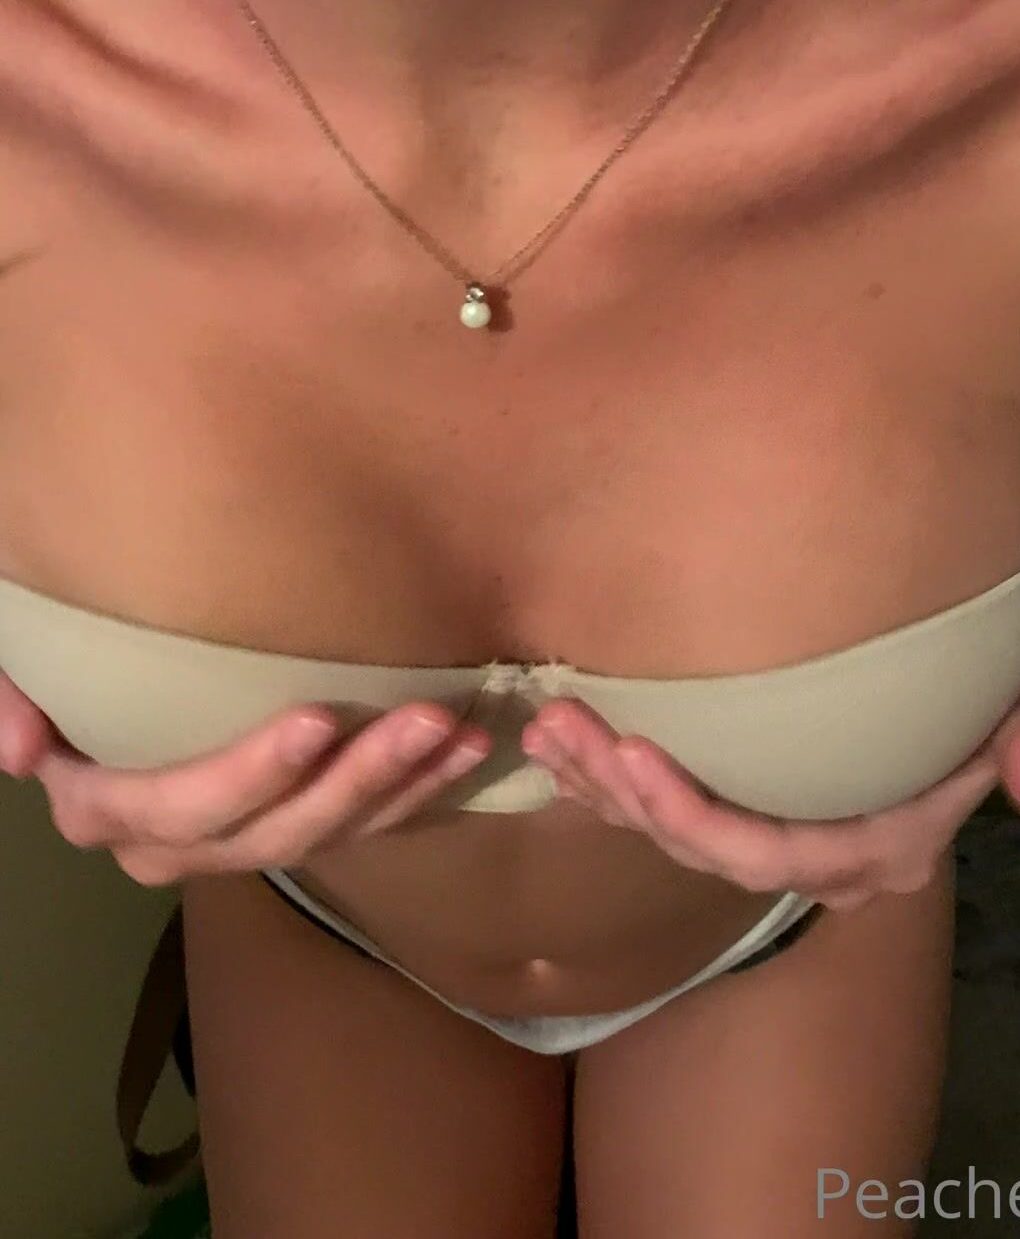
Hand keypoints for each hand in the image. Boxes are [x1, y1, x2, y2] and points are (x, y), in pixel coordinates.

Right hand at [0, 671, 490, 883]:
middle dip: (358, 777)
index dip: (252, 772)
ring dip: (404, 787)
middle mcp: (177, 846)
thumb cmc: (74, 680)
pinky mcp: (293, 828)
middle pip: (278, 828)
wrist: (115, 709)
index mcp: (110, 809)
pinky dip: (420, 794)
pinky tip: (469, 752)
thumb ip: (18, 699)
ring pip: (332, 834)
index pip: (186, 805)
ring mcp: (242, 844)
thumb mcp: (28, 678)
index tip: (318, 719)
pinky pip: (364, 827)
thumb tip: (20, 750)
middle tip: (426, 717)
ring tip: (464, 731)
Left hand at [521, 699, 999, 910]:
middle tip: (564, 725)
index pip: (779, 850)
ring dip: (600, 784)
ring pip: (673, 832)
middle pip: (708, 846)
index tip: (636, 756)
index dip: (700, 816)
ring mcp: (775, 832)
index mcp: (878, 844)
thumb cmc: (978, 680)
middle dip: (627, 793)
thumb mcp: (1014, 704)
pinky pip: (663, 810)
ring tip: (543, 725)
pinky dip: (606, 780)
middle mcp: (819, 856)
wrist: (948, 676)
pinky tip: (555, 743)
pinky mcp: (737, 801)